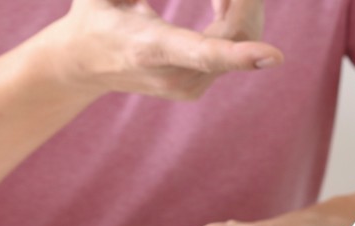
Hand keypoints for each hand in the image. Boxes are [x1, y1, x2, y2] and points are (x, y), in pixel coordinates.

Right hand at [39, 0, 282, 99]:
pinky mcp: (195, 87)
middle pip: (236, 35)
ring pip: (242, 41)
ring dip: (242, 5)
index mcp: (148, 48)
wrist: (80, 65)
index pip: (199, 53)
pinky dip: (237, 18)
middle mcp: (172, 74)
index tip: (275, 56)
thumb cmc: (91, 16)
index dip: (239, 54)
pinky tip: (222, 5)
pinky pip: (235, 48)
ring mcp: (186, 85)